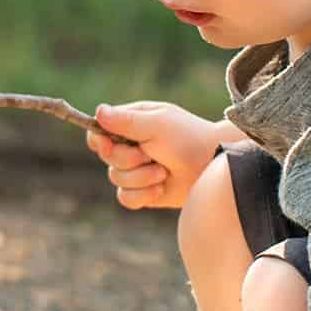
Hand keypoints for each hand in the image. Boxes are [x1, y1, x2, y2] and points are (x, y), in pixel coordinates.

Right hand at [84, 101, 220, 210]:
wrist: (213, 165)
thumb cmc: (188, 138)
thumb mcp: (157, 125)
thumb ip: (126, 120)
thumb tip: (98, 111)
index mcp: (131, 124)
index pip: (98, 133)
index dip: (100, 141)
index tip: (109, 143)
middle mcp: (130, 146)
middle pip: (106, 158)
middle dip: (128, 159)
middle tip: (150, 154)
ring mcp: (137, 170)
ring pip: (116, 179)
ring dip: (141, 177)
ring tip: (163, 171)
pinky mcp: (144, 192)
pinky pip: (126, 198)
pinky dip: (142, 195)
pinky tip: (160, 189)